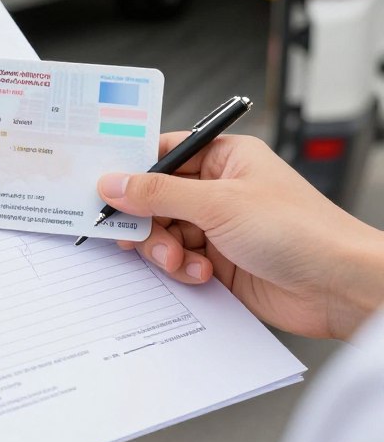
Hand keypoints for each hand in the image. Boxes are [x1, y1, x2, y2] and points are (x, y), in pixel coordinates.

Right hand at [100, 133, 383, 340]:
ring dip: (163, 248)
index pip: (162, 152)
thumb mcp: (219, 203)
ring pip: (163, 232)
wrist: (342, 288)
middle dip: (144, 218)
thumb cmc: (301, 231)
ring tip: (179, 259)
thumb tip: (112, 183)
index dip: (130, 167)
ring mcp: (217, 227)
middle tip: (132, 232)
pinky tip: (200, 274)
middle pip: (155, 197)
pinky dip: (181, 269)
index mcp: (224, 157)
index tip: (101, 183)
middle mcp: (218, 189)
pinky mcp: (219, 262)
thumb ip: (159, 193)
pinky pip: (178, 261)